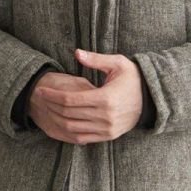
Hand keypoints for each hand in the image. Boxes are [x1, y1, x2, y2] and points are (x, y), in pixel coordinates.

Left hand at [28, 48, 146, 142]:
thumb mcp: (118, 63)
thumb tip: (76, 53)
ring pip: (72, 128)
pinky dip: (68, 131)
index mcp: (106, 98)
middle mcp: (105, 117)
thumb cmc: (133, 78)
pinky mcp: (108, 136)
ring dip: (56, 119)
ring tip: (46, 109)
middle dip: (50, 106)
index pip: (70, 100)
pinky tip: (59, 121)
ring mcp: (107, 129)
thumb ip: (96, 59)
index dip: (52, 96)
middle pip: (68, 114)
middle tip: (39, 98)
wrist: (151, 99)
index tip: (41, 90)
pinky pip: (82, 137)